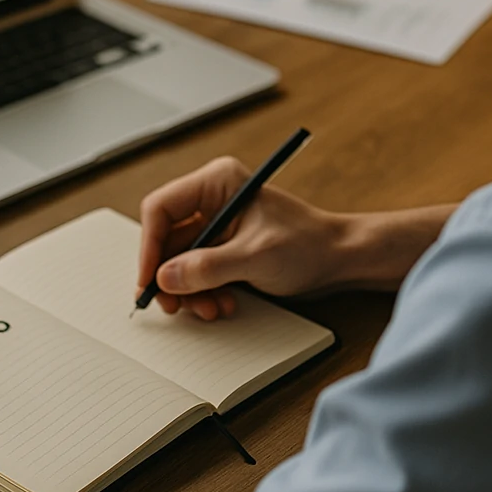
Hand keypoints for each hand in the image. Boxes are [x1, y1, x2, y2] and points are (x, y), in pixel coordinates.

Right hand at [137, 155, 457, 319]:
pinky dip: (203, 291)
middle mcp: (212, 198)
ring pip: (179, 258)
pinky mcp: (224, 245)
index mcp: (216, 181)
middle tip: (175, 306)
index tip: (150, 280)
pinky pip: (197, 269)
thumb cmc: (308, 245)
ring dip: (189, 289)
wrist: (341, 260)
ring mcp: (217, 222)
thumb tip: (165, 277)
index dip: (150, 246)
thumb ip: (208, 267)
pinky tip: (222, 304)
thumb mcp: (256, 257)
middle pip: (167, 237)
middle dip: (171, 275)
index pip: (161, 208)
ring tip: (210, 309)